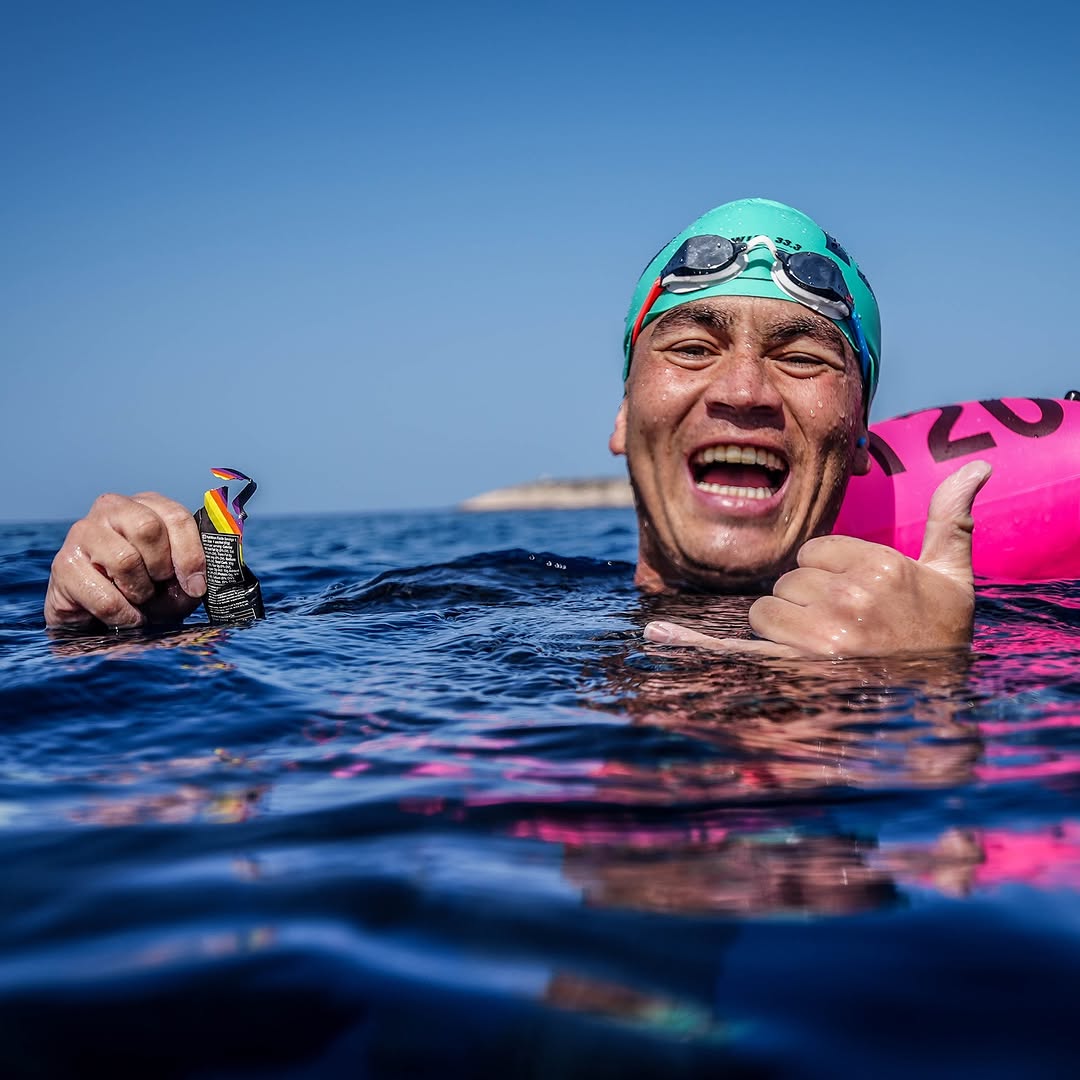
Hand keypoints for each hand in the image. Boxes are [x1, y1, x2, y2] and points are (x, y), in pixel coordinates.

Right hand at [45, 493, 205, 628]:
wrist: (96, 610)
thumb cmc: (143, 585)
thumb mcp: (174, 577)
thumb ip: (189, 574)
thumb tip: (197, 583)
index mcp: (146, 505)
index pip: (176, 516)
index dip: (191, 554)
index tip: (196, 585)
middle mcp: (112, 508)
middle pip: (147, 528)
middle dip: (161, 567)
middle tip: (160, 586)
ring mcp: (83, 532)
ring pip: (125, 560)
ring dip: (141, 592)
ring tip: (140, 599)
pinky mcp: (63, 564)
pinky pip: (104, 596)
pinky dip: (124, 614)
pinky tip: (126, 616)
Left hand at [644, 460, 991, 658]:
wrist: (935, 699)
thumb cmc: (939, 636)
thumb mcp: (953, 577)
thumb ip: (954, 520)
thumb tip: (978, 467)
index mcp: (878, 570)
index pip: (815, 552)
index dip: (829, 573)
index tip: (857, 595)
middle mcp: (847, 602)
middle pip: (788, 582)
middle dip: (807, 601)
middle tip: (845, 627)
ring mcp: (820, 640)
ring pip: (766, 611)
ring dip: (785, 628)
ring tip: (827, 647)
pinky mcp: (793, 670)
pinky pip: (737, 648)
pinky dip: (694, 643)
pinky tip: (660, 631)